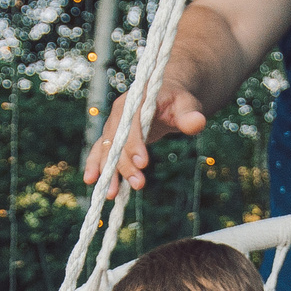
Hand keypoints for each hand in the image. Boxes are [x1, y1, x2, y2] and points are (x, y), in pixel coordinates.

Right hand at [83, 80, 206, 191]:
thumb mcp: (187, 104)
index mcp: (137, 100)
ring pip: (106, 149)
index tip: (143, 163)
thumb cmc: (178, 101)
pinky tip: (91, 181)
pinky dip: (96, 166)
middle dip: (125, 164)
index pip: (132, 123)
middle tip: (138, 184)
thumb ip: (190, 115)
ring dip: (109, 171)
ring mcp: (114, 125)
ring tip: (112, 194)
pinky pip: (100, 152)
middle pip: (117, 140)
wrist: (166, 96)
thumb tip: (198, 122)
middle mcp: (120, 113)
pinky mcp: (112, 137)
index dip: (135, 143)